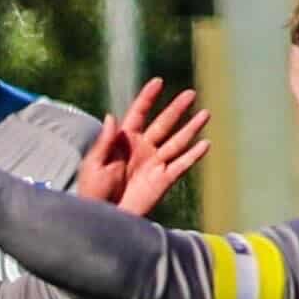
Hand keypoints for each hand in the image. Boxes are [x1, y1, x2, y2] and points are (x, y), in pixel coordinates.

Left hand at [77, 78, 210, 217]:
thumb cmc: (93, 192)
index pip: (138, 113)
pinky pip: (181, 165)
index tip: (158, 82)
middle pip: (164, 123)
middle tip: (191, 93)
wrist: (103, 217)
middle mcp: (143, 148)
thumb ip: (104, 142)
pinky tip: (205, 144)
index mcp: (123, 141)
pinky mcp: (163, 180)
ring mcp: (154, 163)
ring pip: (177, 141)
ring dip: (191, 128)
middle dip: (177, 108)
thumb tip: (111, 116)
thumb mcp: (94, 165)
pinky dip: (193, 155)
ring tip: (205, 113)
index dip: (148, 98)